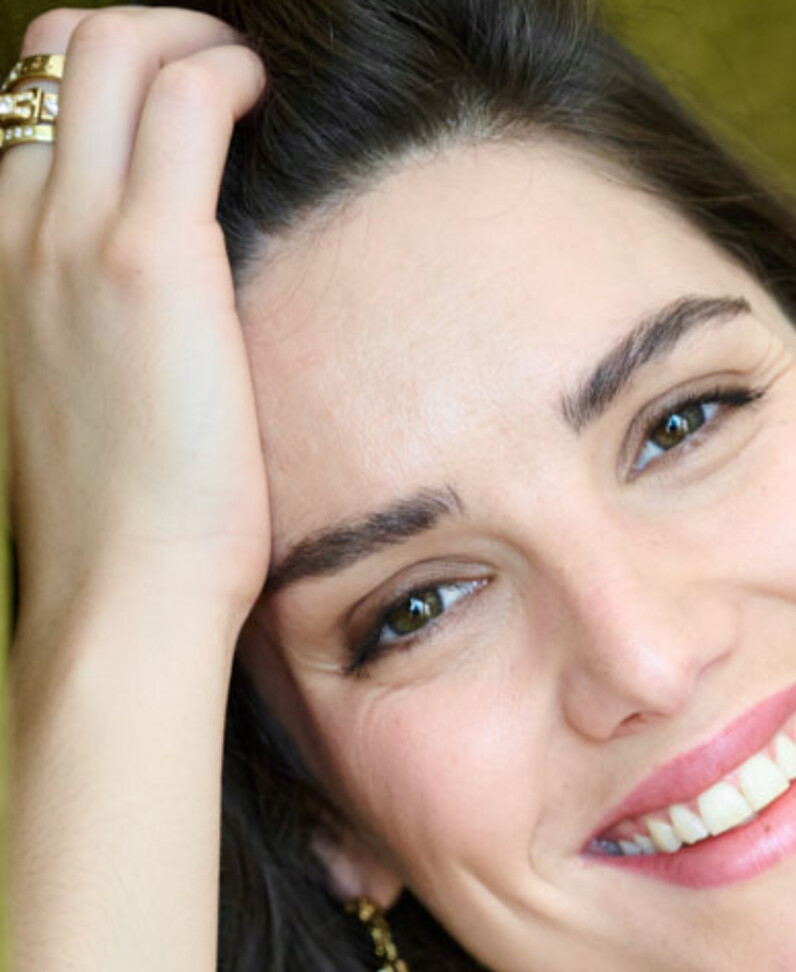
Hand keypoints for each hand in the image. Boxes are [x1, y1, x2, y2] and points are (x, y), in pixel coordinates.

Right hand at [1, 5, 269, 644]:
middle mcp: (13, 228)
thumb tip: (147, 299)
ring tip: (245, 72)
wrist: (119, 586)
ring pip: (113, 53)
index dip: (99, 78)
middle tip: (217, 65)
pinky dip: (225, 71)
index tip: (170, 96)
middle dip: (145, 30)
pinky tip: (263, 93)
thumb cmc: (119, 516)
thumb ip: (84, 323)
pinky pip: (185, 103)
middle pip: (61, 54)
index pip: (26, 111)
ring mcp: (73, 236)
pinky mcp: (152, 261)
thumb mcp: (70, 398)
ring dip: (189, 37)